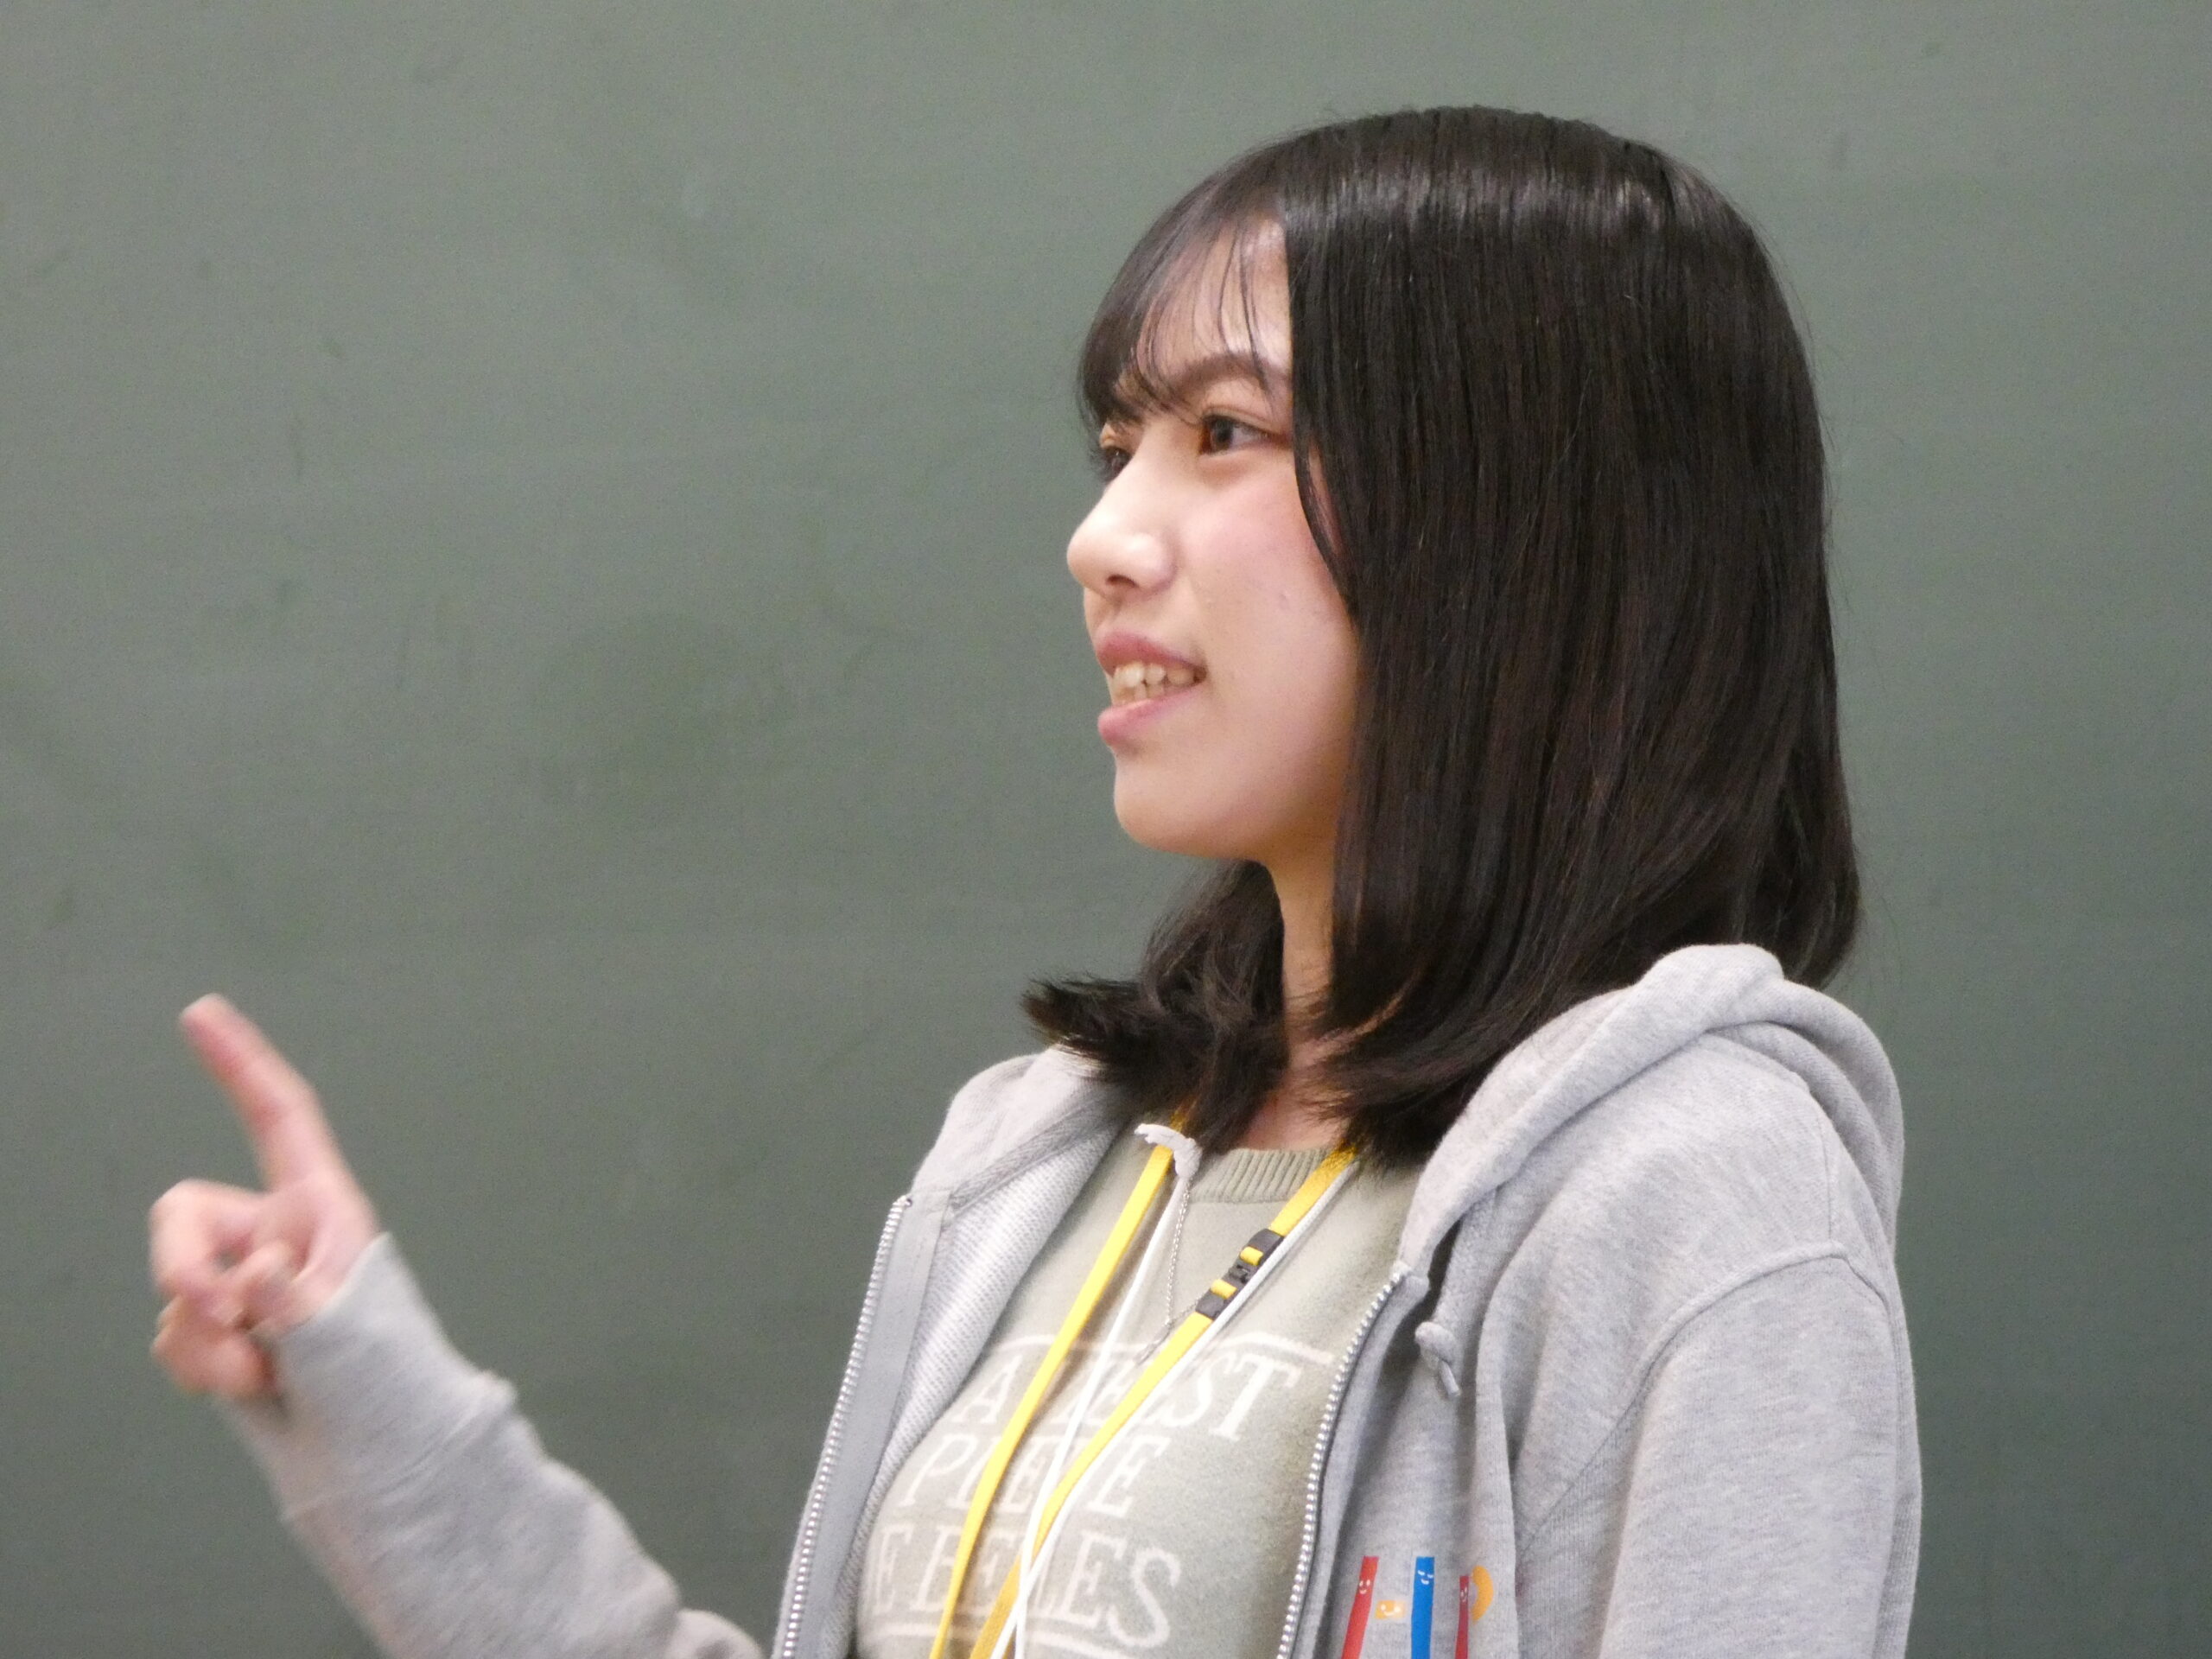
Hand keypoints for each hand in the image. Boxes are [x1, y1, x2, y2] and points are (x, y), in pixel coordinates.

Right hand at [148, 996, 379, 1398]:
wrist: (372, 1449)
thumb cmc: (380, 1376)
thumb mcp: (348, 1328)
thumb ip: (292, 1299)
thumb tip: (247, 1277)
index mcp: (321, 1207)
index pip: (279, 1118)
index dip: (241, 1064)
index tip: (201, 1011)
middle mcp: (274, 1236)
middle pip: (182, 1216)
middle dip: (178, 1264)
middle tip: (217, 1313)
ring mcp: (241, 1286)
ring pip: (175, 1293)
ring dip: (206, 1342)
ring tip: (267, 1374)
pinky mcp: (218, 1335)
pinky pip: (175, 1338)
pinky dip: (202, 1367)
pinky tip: (251, 1388)